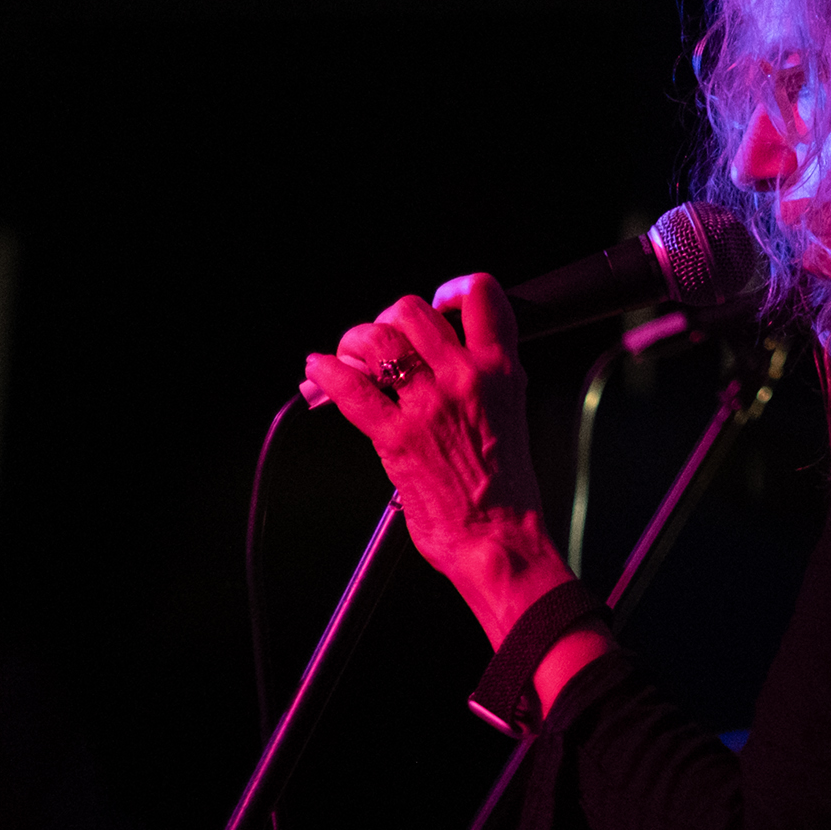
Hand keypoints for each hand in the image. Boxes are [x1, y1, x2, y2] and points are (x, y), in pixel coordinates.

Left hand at [304, 274, 571, 651]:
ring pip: (377, 338)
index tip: (436, 304)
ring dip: (353, 341)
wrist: (500, 538)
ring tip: (346, 355)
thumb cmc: (506, 491)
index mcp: (501, 371)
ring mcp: (429, 405)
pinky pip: (350, 388)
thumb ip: (486, 381)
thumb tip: (449, 361)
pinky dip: (326, 374)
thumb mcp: (511, 415)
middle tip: (379, 341)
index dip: (451, 291)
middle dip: (387, 319)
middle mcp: (466, 378)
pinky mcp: (396, 437)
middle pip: (413, 310)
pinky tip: (318, 372)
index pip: (481, 296)